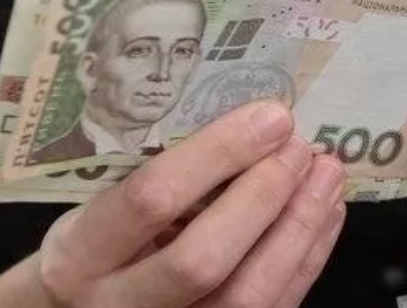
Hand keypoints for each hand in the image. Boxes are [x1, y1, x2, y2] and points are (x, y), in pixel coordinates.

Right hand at [0, 100, 346, 307]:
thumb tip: (249, 127)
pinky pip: (274, 306)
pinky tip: (327, 212)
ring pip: (247, 294)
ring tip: (326, 173)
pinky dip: (308, 256)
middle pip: (202, 258)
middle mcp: (118, 306)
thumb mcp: (98, 216)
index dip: (218, 154)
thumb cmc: (96, 253)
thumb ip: (156, 183)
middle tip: (300, 147)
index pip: (150, 199)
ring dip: (298, 225)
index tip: (270, 117)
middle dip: (263, 195)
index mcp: (79, 257)